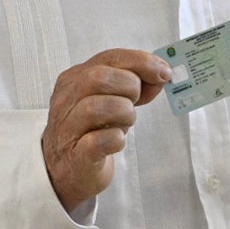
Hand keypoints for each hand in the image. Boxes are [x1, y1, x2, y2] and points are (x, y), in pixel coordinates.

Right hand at [43, 48, 171, 211]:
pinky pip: (96, 142)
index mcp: (74, 79)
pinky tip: (119, 140)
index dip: (141, 62)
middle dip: (129, 87)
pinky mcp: (75, 156)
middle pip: (98, 77)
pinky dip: (116, 138)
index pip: (109, 58)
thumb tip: (160, 75)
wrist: (69, 170)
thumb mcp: (111, 99)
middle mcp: (65, 100)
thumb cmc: (93, 130)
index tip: (164, 72)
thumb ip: (134, 84)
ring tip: (126, 123)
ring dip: (124, 113)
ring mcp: (67, 128)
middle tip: (136, 102)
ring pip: (95, 108)